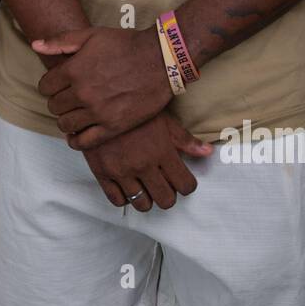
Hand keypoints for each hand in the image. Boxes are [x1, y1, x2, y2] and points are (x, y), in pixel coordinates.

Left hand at [33, 26, 172, 147]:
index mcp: (74, 70)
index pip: (45, 87)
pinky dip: (76, 141)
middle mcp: (82, 92)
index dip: (49, 86)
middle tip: (67, 99)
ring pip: (65, 124)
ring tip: (74, 114)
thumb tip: (35, 45)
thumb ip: (61, 41)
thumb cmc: (126, 44)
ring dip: (66, 120)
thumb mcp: (92, 34)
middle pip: (54, 106)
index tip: (57, 86)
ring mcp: (98, 111)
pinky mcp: (113, 126)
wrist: (161, 59)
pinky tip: (77, 135)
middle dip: (57, 102)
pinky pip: (85, 142)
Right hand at [81, 109, 211, 210]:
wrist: (96, 101)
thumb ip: (184, 139)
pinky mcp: (102, 173)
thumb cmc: (132, 107)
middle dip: (169, 194)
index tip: (183, 179)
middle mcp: (143, 165)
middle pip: (166, 200)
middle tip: (165, 184)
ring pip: (142, 204)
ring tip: (146, 186)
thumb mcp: (162, 119)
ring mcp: (121, 171)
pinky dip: (125, 197)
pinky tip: (127, 185)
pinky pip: (117, 200)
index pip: (185, 185)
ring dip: (147, 198)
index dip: (187, 185)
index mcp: (161, 151)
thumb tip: (207, 152)